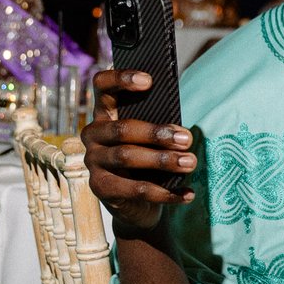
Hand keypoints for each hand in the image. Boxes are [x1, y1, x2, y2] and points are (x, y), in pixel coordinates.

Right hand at [81, 68, 196, 231]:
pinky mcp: (100, 188)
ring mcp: (93, 162)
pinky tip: (188, 193)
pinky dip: (166, 192)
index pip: (103, 87)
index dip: (121, 79)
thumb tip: (179, 131)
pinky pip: (136, 189)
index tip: (150, 80)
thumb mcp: (151, 140)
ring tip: (190, 163)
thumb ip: (158, 128)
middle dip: (157, 133)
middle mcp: (93, 135)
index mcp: (104, 114)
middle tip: (187, 138)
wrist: (134, 204)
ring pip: (128, 157)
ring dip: (163, 160)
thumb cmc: (146, 162)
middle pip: (122, 129)